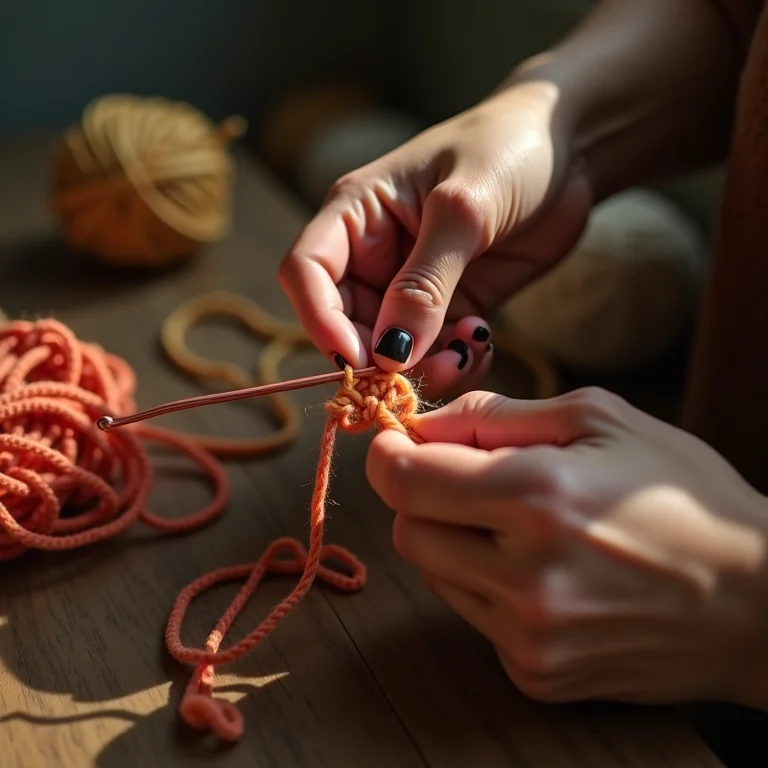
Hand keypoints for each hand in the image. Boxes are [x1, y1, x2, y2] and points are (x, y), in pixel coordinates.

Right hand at [278, 83, 591, 398]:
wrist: (568, 150)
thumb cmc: (507, 150)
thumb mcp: (464, 209)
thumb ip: (425, 282)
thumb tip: (390, 353)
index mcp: (356, 213)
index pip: (306, 271)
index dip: (320, 319)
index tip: (360, 358)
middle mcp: (372, 255)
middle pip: (343, 323)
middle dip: (378, 357)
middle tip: (430, 366)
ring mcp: (408, 287)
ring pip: (389, 350)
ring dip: (422, 368)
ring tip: (466, 353)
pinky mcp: (447, 310)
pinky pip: (433, 355)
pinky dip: (452, 364)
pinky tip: (480, 344)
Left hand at [365, 388, 767, 707]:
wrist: (757, 602)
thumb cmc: (682, 495)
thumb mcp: (600, 419)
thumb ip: (496, 414)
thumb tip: (423, 424)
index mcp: (538, 497)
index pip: (405, 481)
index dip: (389, 456)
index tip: (398, 443)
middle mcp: (524, 576)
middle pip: (407, 531)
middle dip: (422, 497)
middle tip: (467, 478)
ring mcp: (528, 636)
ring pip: (433, 573)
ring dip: (452, 539)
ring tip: (516, 524)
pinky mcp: (535, 674)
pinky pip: (472, 614)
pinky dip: (485, 583)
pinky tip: (540, 570)